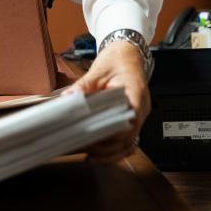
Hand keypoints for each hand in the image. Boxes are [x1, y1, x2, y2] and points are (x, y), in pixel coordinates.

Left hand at [67, 40, 150, 162]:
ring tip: (90, 156)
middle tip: (86, 150)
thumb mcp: (98, 70)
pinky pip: (126, 139)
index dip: (114, 135)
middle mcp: (141, 108)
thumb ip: (84, 85)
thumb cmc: (117, 60)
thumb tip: (68, 97)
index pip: (130, 121)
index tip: (96, 140)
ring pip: (129, 143)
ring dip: (111, 153)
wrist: (127, 53)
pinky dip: (113, 148)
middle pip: (129, 138)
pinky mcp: (131, 118)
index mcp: (136, 93)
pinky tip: (97, 152)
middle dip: (108, 148)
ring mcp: (138, 114)